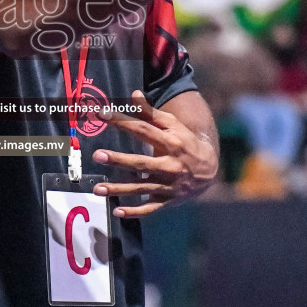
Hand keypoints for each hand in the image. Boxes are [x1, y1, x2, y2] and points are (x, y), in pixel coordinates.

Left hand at [93, 90, 218, 216]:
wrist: (209, 170)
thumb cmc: (185, 142)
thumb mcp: (173, 125)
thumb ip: (151, 112)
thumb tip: (133, 94)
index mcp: (170, 143)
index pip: (144, 130)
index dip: (123, 122)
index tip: (103, 115)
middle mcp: (169, 165)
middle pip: (141, 163)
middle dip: (119, 160)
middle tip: (97, 155)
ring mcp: (168, 185)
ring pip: (141, 188)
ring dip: (118, 189)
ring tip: (97, 189)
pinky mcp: (167, 199)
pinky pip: (150, 208)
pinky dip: (134, 212)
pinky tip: (117, 211)